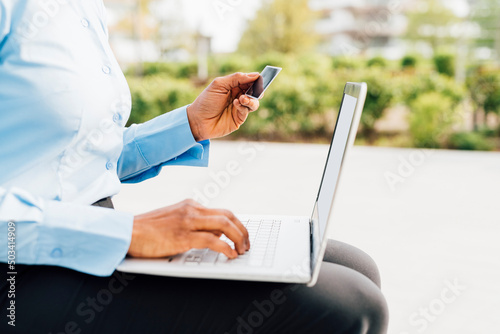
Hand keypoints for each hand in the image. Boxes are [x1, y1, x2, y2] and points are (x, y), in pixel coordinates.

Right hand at [127, 199, 249, 258]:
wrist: (126, 232)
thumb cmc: (146, 230)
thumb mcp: (173, 220)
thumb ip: (193, 224)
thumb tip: (214, 235)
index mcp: (190, 205)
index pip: (222, 212)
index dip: (236, 225)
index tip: (242, 236)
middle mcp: (192, 209)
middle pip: (228, 216)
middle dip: (242, 230)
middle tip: (247, 244)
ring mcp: (187, 221)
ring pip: (224, 225)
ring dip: (238, 239)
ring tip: (242, 251)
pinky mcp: (182, 236)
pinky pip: (212, 240)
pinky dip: (226, 248)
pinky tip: (230, 255)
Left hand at [187, 72, 260, 140]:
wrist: (198, 121)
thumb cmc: (206, 101)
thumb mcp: (219, 85)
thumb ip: (236, 78)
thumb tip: (254, 75)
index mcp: (232, 86)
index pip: (248, 80)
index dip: (255, 79)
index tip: (260, 77)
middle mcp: (237, 96)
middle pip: (254, 91)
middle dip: (257, 90)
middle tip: (257, 89)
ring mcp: (239, 108)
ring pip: (254, 102)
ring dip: (251, 99)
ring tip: (243, 98)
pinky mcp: (239, 118)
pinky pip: (247, 111)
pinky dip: (243, 106)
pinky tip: (236, 103)